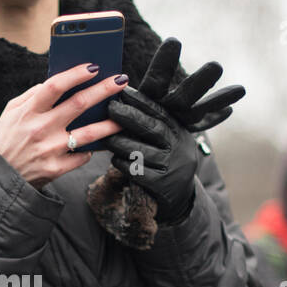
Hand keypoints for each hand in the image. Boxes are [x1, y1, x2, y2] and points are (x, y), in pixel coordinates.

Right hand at [0, 63, 123, 187]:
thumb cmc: (6, 139)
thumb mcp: (11, 112)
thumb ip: (32, 95)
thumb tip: (56, 81)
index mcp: (29, 111)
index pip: (55, 86)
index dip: (75, 74)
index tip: (93, 67)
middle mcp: (41, 129)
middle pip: (79, 104)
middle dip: (103, 90)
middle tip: (121, 80)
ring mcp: (50, 150)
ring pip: (89, 133)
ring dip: (110, 123)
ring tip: (124, 117)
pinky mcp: (56, 168)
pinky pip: (82, 156)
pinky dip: (90, 150)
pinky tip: (94, 145)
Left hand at [102, 37, 245, 222]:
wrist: (180, 197)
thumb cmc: (164, 161)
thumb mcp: (165, 140)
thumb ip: (150, 124)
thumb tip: (123, 97)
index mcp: (178, 131)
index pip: (160, 112)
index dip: (141, 100)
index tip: (123, 89)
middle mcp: (179, 146)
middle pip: (153, 128)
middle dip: (130, 117)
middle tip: (110, 108)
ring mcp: (173, 166)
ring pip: (143, 151)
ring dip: (122, 142)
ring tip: (106, 137)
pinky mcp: (163, 185)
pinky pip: (139, 172)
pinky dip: (125, 164)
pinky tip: (114, 159)